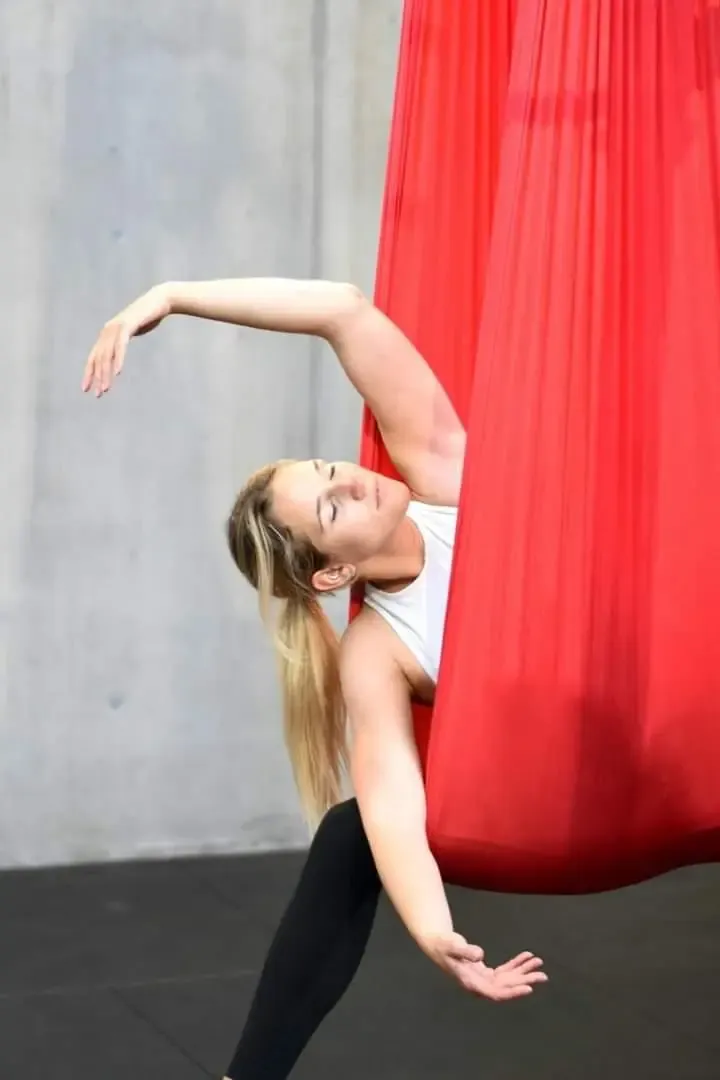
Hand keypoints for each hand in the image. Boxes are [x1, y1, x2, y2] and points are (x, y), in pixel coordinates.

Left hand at [81, 284, 171, 396]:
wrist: (159, 301)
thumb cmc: (148, 317)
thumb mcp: (132, 331)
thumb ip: (123, 341)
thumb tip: (119, 352)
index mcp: (107, 333)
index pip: (93, 357)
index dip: (89, 373)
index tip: (86, 389)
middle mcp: (108, 330)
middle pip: (98, 358)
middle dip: (97, 378)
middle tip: (98, 394)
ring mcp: (116, 327)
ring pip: (107, 354)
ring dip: (106, 373)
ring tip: (106, 388)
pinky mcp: (127, 325)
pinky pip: (120, 346)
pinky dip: (118, 359)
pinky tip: (117, 372)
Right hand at [419, 932, 547, 1000]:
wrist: (437, 944)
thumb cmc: (443, 945)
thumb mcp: (451, 946)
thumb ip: (465, 950)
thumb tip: (480, 955)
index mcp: (472, 983)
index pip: (496, 993)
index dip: (513, 993)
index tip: (529, 988)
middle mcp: (480, 985)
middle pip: (507, 987)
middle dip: (525, 981)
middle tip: (543, 975)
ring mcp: (484, 979)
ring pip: (509, 979)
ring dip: (524, 971)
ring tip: (539, 962)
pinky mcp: (486, 972)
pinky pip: (505, 970)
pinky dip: (516, 964)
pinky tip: (527, 956)